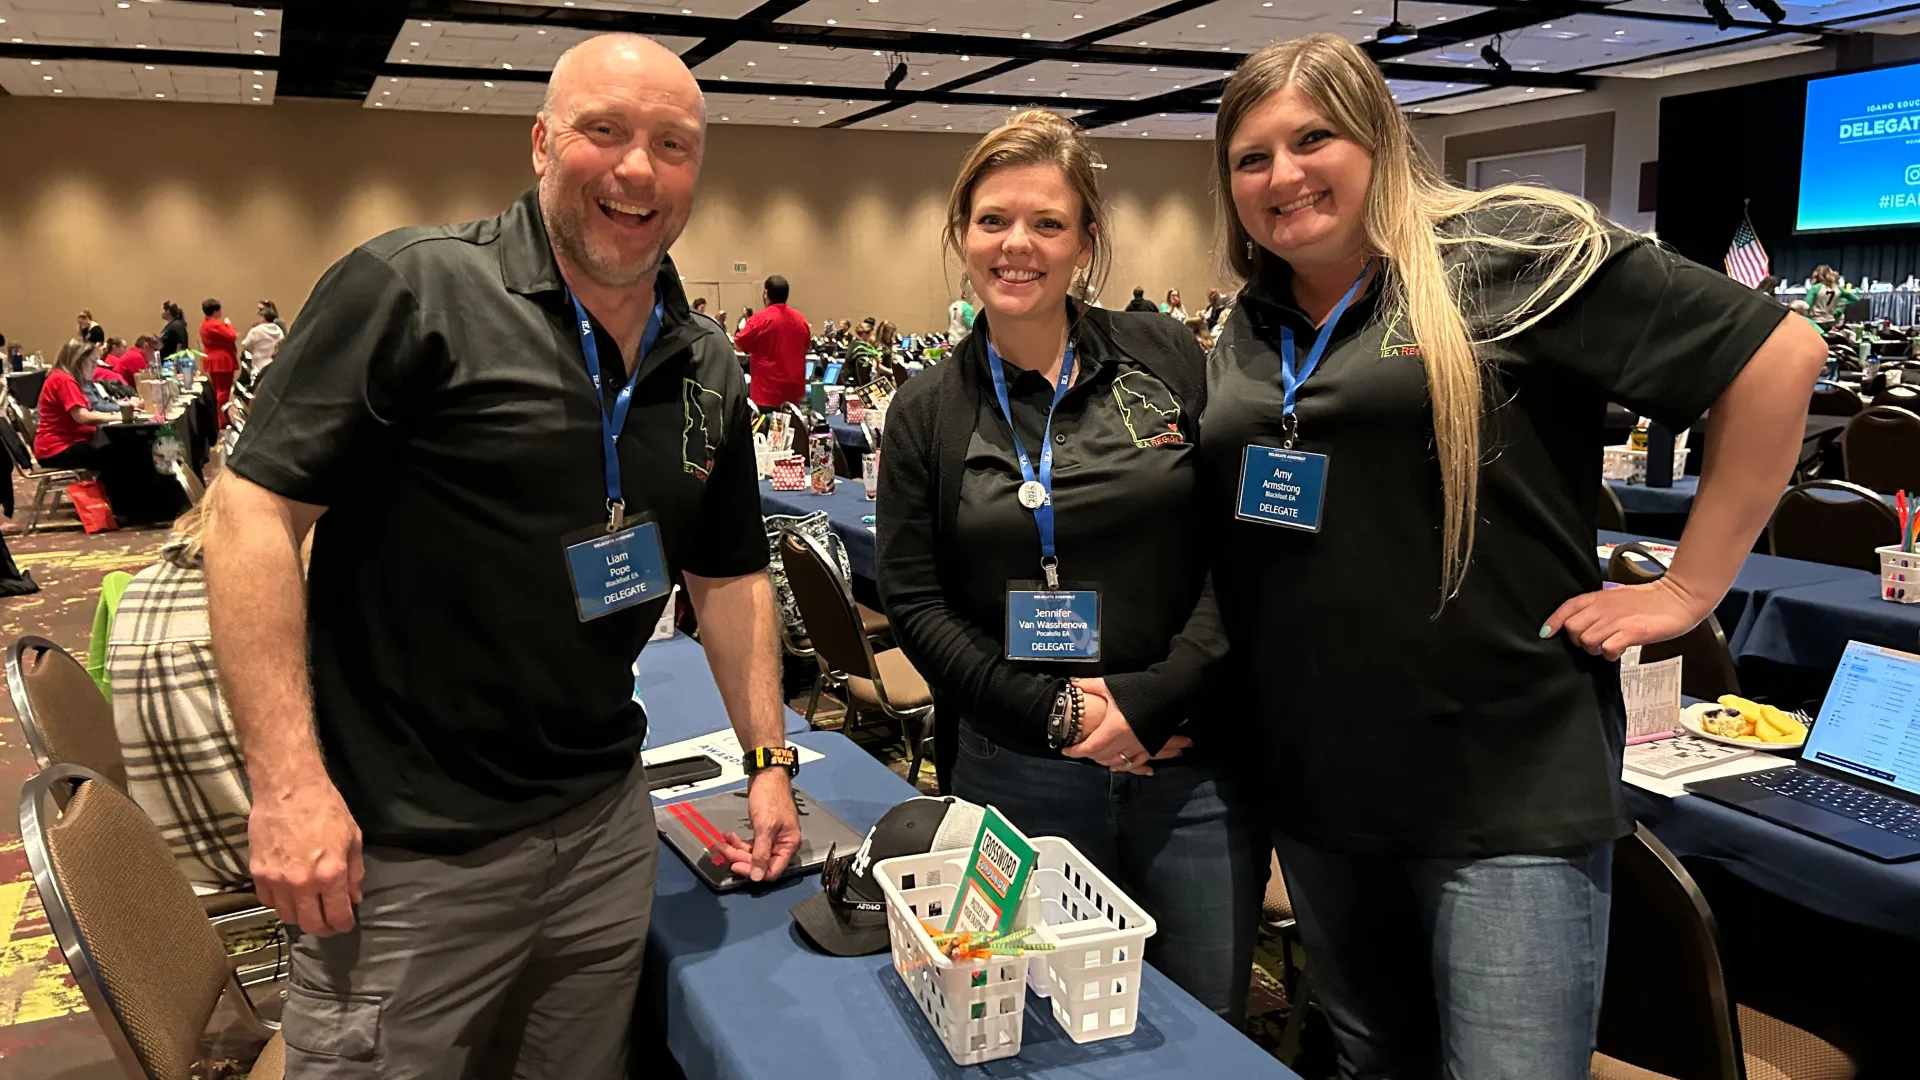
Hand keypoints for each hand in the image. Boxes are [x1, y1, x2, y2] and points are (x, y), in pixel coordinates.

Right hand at [249, 776, 363, 935]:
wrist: (288, 788)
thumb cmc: (325, 808)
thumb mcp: (352, 838)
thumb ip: (354, 872)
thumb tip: (353, 898)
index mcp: (330, 874)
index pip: (337, 915)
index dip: (343, 924)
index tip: (345, 925)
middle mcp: (302, 883)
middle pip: (311, 923)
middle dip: (323, 928)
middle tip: (329, 924)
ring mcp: (276, 880)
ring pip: (287, 916)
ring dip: (301, 918)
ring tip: (310, 910)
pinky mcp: (257, 872)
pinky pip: (268, 901)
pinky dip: (280, 904)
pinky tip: (289, 896)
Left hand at [713, 768, 802, 882]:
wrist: (766, 776)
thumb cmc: (770, 798)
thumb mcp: (765, 827)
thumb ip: (761, 854)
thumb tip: (758, 877)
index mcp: (788, 845)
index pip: (772, 870)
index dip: (754, 871)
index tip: (736, 865)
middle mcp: (781, 844)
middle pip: (759, 863)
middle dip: (740, 857)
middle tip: (724, 850)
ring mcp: (771, 838)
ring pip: (752, 854)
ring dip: (736, 849)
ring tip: (722, 842)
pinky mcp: (762, 831)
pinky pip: (750, 844)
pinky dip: (738, 842)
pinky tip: (728, 836)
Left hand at [1061, 678, 1190, 775]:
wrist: (1169, 691)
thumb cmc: (1138, 687)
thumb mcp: (1111, 685)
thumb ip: (1090, 685)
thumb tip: (1072, 684)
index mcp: (1114, 727)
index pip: (1090, 747)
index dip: (1076, 751)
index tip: (1066, 750)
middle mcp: (1126, 741)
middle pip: (1102, 756)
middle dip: (1089, 755)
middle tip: (1081, 749)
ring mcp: (1139, 746)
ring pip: (1117, 762)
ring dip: (1104, 761)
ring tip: (1096, 756)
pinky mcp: (1150, 747)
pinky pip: (1134, 764)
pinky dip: (1123, 767)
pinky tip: (1115, 766)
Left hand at [1542, 576, 1710, 660]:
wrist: (1677, 598)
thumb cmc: (1648, 601)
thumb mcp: (1615, 599)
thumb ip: (1597, 609)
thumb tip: (1579, 624)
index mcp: (1598, 597)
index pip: (1566, 608)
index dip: (1553, 622)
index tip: (1546, 633)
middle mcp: (1603, 608)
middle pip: (1572, 629)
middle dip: (1578, 640)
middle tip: (1592, 643)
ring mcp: (1617, 620)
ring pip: (1587, 641)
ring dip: (1594, 649)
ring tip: (1608, 646)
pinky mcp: (1632, 632)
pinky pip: (1606, 648)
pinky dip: (1609, 654)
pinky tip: (1618, 651)